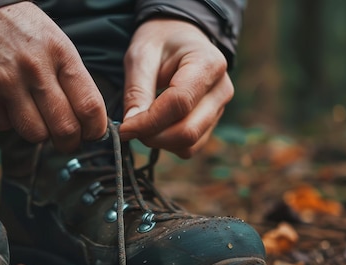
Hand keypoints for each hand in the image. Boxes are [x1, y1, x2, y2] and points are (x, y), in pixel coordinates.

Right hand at [0, 2, 106, 151]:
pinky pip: (1, 126)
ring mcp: (3, 82)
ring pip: (34, 134)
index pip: (89, 105)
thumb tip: (88, 123)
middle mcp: (33, 67)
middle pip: (64, 128)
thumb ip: (72, 81)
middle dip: (69, 142)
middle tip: (66, 140)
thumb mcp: (55, 44)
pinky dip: (4, 119)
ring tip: (28, 109)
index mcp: (59, 53)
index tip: (92, 135)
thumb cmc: (20, 32)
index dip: (95, 129)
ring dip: (35, 129)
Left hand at [120, 19, 233, 158]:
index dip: (149, 121)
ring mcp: (220, 109)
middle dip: (153, 136)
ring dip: (160, 142)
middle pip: (188, 131)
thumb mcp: (141, 54)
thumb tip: (130, 127)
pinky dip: (168, 144)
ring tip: (142, 122)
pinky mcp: (212, 124)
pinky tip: (156, 126)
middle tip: (129, 127)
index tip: (123, 127)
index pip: (180, 103)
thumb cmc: (160, 41)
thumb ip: (137, 90)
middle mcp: (221, 89)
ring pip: (189, 144)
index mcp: (209, 64)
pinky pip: (190, 147)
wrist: (180, 37)